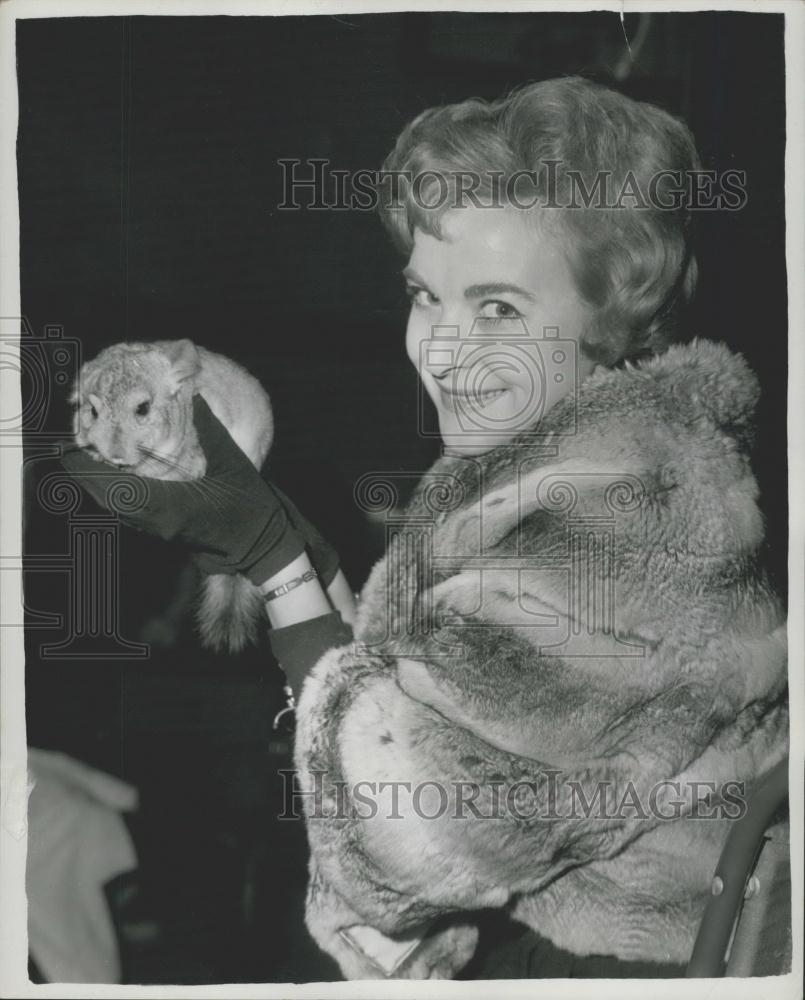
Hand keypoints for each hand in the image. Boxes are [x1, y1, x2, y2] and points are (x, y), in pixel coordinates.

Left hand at [60, 394, 339, 587]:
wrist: (263, 550)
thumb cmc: (252, 510)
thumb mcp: (233, 464)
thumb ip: (210, 430)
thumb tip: (193, 394)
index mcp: (170, 508)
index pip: (116, 491)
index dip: (87, 473)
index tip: (67, 452)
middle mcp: (157, 522)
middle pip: (107, 500)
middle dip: (84, 476)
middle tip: (67, 449)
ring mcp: (159, 529)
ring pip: (116, 507)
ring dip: (97, 485)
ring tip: (84, 458)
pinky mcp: (164, 530)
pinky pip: (130, 511)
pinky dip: (115, 493)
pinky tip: (113, 475)